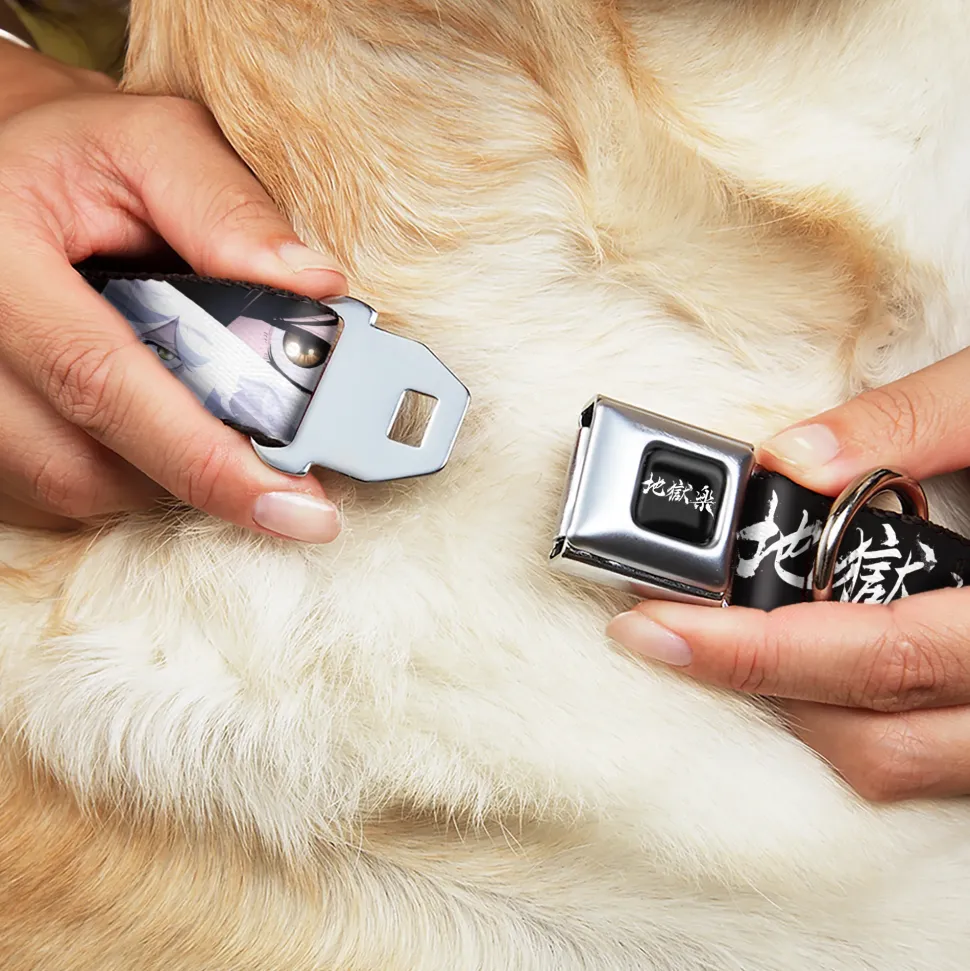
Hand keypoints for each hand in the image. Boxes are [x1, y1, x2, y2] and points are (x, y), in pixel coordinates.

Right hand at [0, 42, 346, 540]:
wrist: (6, 175)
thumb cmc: (77, 156)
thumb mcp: (152, 146)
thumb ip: (229, 211)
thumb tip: (316, 288)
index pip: (102, 382)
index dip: (206, 458)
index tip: (297, 506)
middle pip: (86, 464)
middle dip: (201, 475)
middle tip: (284, 477)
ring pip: (75, 487)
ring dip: (165, 474)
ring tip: (213, 423)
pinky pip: (56, 489)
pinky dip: (127, 471)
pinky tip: (159, 426)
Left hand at [607, 347, 969, 801]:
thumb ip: (912, 424)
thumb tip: (792, 459)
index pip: (881, 655)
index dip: (756, 651)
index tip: (656, 625)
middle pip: (877, 739)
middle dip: (757, 687)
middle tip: (669, 629)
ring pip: (902, 766)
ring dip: (803, 712)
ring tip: (733, 640)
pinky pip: (931, 758)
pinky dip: (859, 719)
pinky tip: (816, 661)